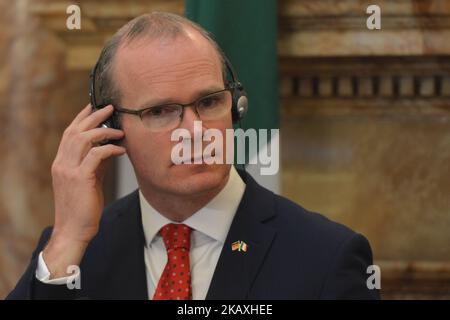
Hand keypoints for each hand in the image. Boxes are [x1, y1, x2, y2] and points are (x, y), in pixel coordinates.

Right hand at [43, 104, 124, 277]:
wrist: (73, 231)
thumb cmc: (82, 208)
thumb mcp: (88, 181)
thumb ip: (96, 164)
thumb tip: (111, 148)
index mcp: (61, 163)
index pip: (69, 133)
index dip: (82, 118)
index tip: (94, 106)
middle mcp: (61, 163)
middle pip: (75, 131)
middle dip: (93, 116)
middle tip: (110, 107)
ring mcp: (68, 170)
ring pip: (83, 139)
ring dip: (103, 130)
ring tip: (119, 129)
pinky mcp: (80, 178)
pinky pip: (96, 155)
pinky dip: (110, 149)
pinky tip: (121, 149)